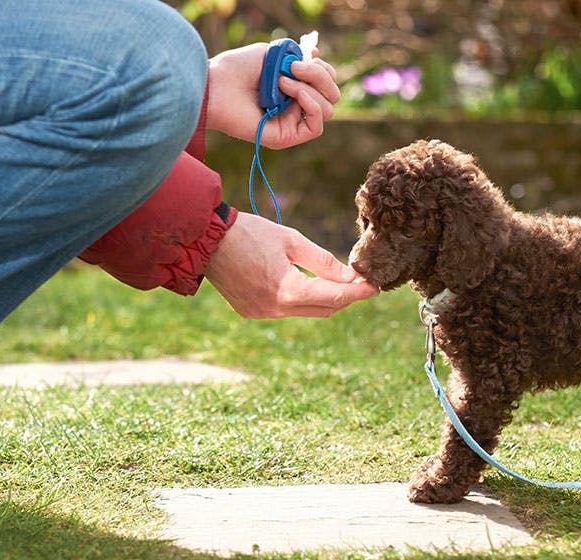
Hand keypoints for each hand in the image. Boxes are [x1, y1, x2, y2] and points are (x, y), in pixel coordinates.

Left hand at [204, 42, 339, 149]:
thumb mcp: (275, 54)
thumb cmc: (238, 68)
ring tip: (282, 81)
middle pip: (332, 95)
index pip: (327, 83)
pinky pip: (316, 126)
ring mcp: (291, 122)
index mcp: (295, 88)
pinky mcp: (286, 137)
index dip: (323, 70)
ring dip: (310, 89)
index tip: (308, 56)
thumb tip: (319, 58)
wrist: (216, 86)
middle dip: (320, 76)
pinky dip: (311, 105)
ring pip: (327, 109)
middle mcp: (296, 106)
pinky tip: (291, 93)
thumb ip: (299, 57)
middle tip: (293, 66)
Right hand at [205, 213, 378, 318]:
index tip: (375, 286)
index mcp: (288, 291)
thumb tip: (351, 276)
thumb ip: (324, 261)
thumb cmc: (249, 233)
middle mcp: (275, 310)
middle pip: (324, 310)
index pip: (335, 297)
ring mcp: (262, 314)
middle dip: (344, 297)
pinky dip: (300, 299)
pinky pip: (285, 310)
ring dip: (322, 299)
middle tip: (359, 282)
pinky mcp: (251, 312)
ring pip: (305, 312)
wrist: (206, 240)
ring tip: (335, 280)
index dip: (358, 292)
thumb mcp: (292, 240)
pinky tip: (303, 283)